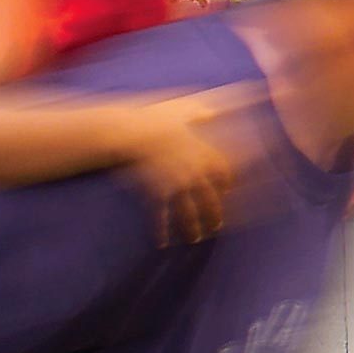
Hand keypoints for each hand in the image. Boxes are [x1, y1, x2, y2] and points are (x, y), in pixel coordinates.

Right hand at [118, 91, 252, 244]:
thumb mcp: (180, 111)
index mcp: (203, 154)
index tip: (225, 192)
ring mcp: (177, 185)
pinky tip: (163, 243)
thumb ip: (198, 112)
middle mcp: (195, 173)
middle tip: (215, 226)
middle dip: (214, 216)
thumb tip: (212, 110)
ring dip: (192, 228)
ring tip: (193, 239)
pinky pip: (162, 217)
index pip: (224, 174)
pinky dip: (161, 231)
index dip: (225, 184)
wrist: (128, 131)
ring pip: (190, 213)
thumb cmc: (152, 119)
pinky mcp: (157, 193)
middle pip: (211, 200)